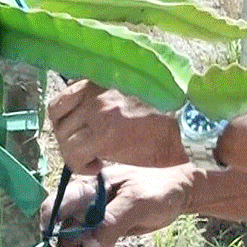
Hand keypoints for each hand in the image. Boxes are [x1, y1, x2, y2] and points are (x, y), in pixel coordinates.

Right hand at [42, 164, 192, 246]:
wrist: (179, 193)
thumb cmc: (160, 188)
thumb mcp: (138, 202)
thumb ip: (112, 222)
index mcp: (88, 188)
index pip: (56, 206)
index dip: (49, 227)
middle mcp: (85, 205)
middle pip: (67, 238)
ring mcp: (94, 221)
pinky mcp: (104, 234)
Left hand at [48, 81, 186, 174]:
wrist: (188, 124)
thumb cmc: (167, 112)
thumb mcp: (131, 92)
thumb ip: (107, 96)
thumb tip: (86, 114)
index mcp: (100, 79)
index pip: (62, 100)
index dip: (67, 122)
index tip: (82, 134)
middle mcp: (94, 92)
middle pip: (58, 122)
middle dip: (69, 140)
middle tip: (88, 152)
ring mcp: (98, 111)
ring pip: (63, 140)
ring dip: (75, 154)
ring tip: (95, 160)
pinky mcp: (105, 134)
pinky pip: (73, 155)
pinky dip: (80, 166)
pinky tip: (98, 167)